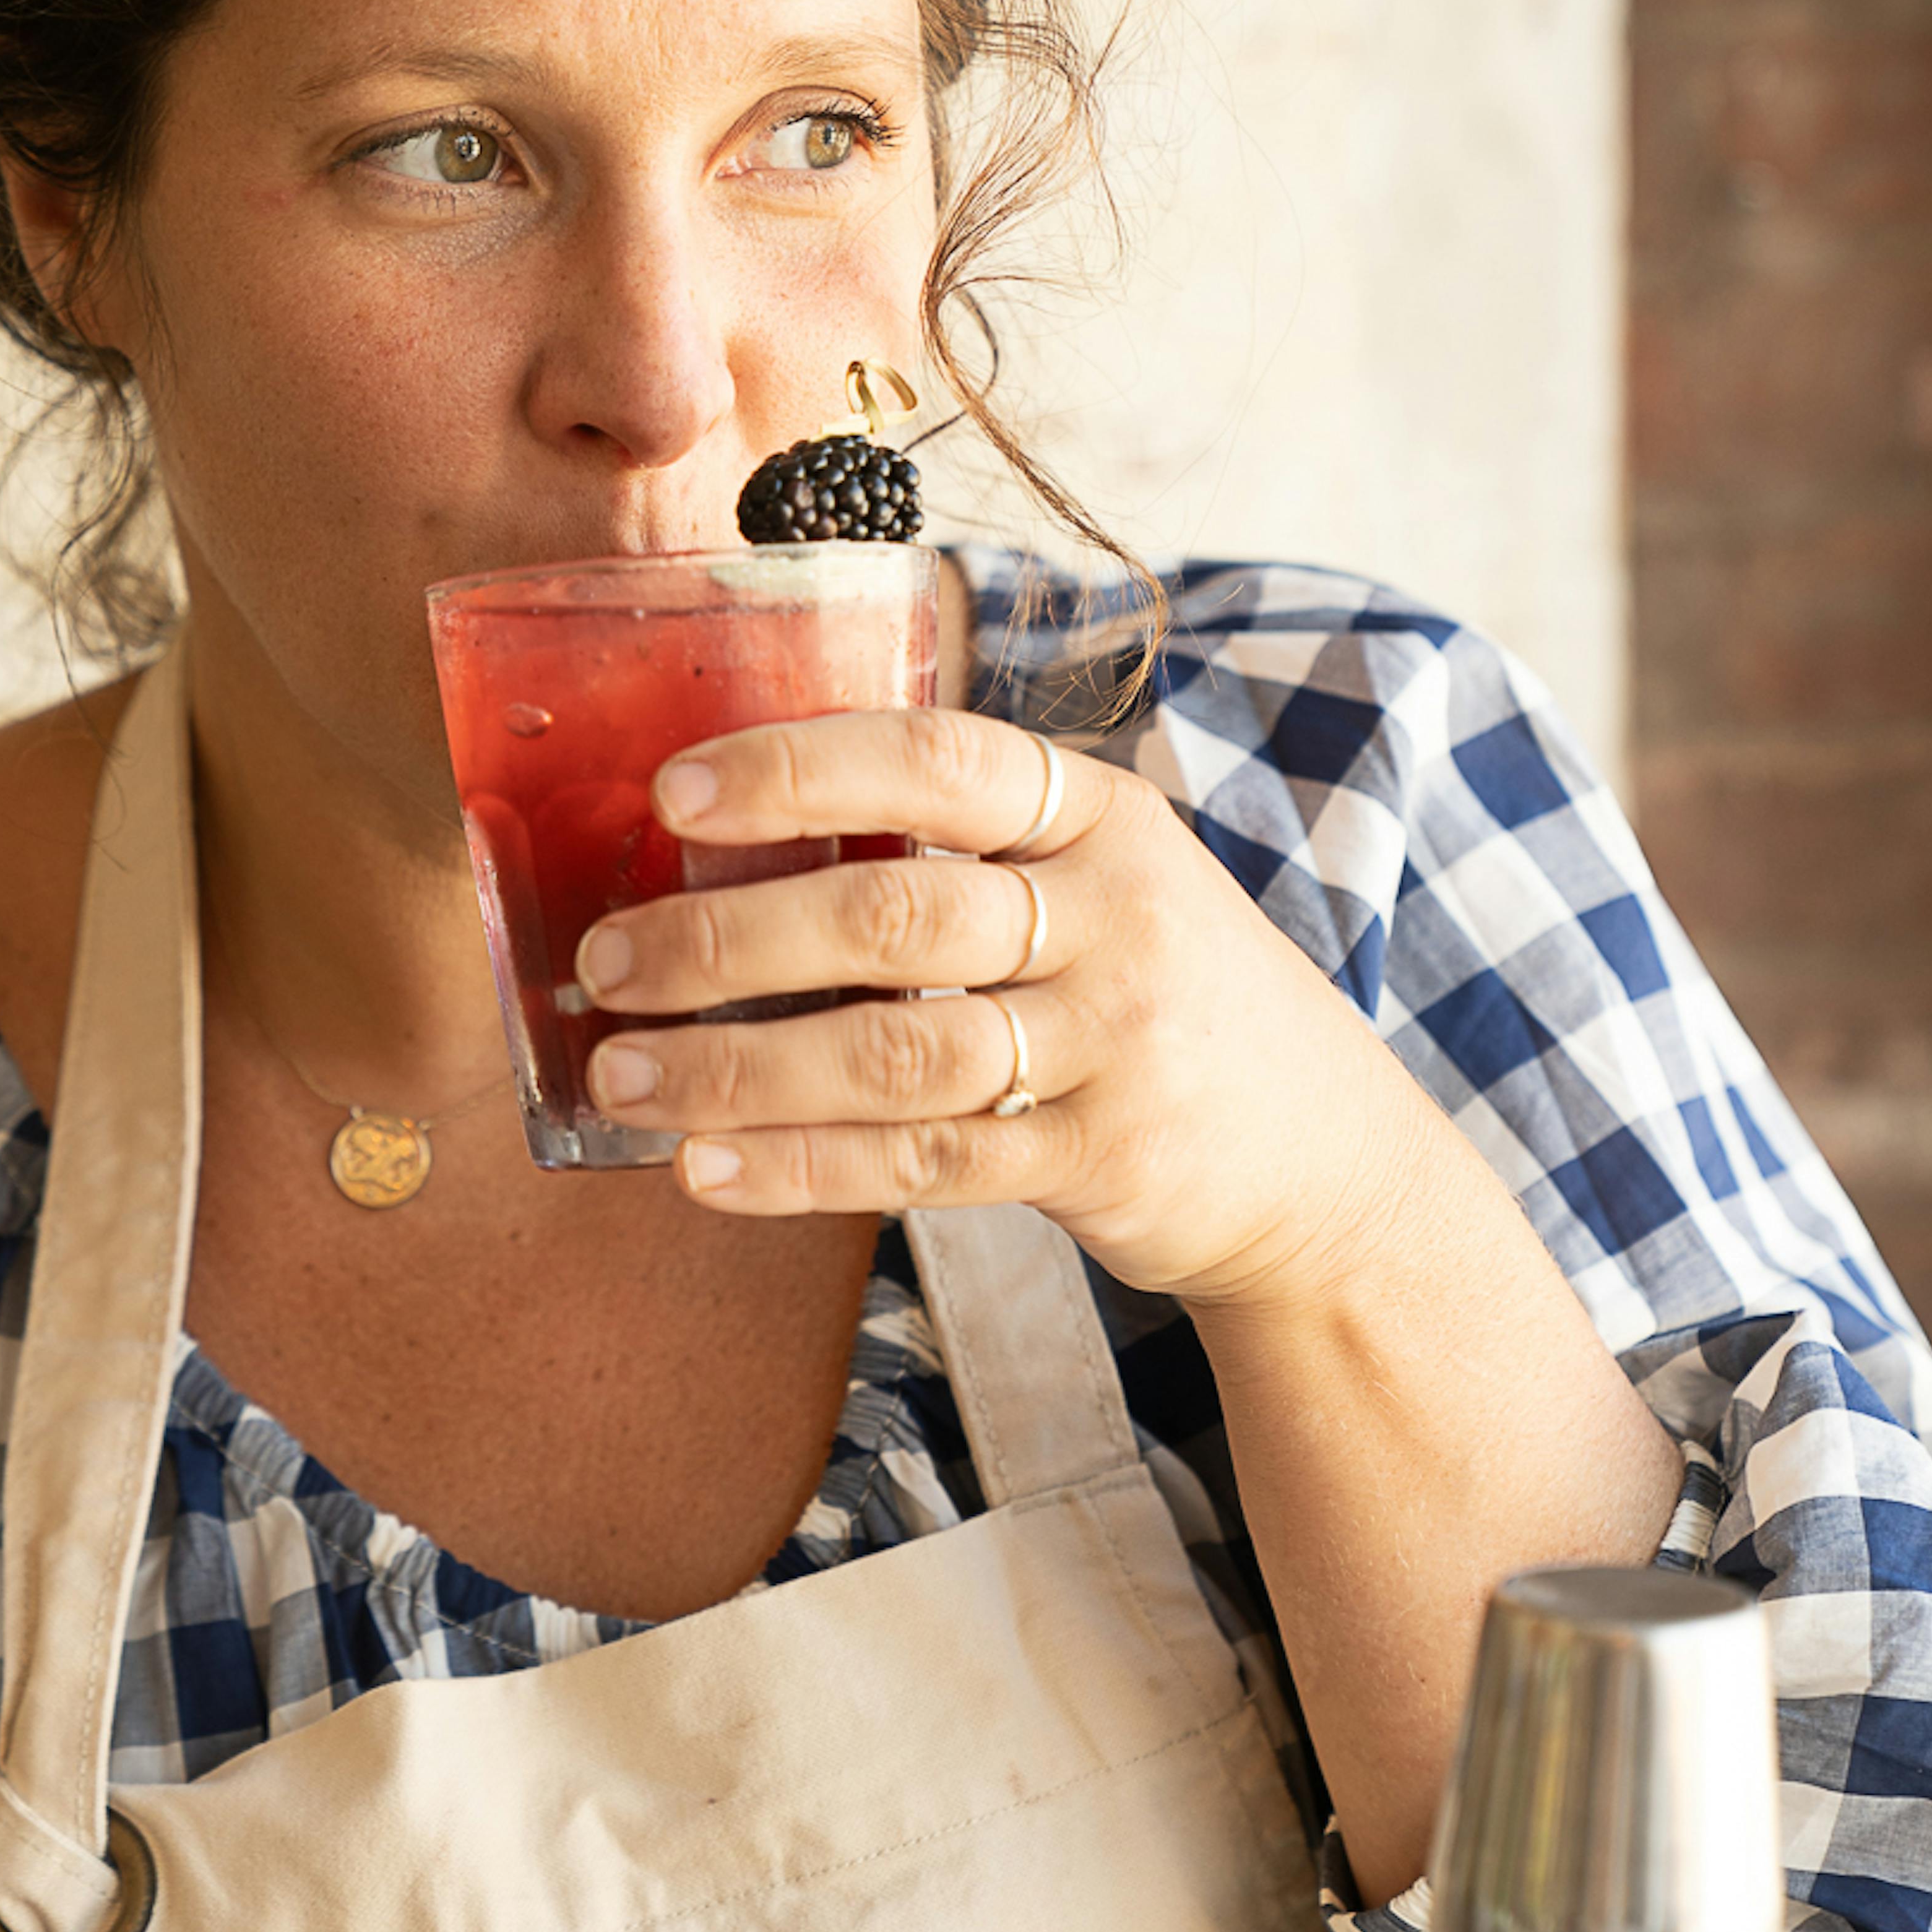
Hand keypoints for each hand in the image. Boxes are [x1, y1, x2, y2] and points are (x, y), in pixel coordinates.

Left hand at [570, 706, 1432, 1314]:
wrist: (1325, 1159)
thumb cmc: (1162, 997)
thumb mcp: (1106, 882)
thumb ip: (968, 852)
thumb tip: (740, 842)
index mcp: (1102, 818)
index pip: (937, 762)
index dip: (799, 769)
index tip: (672, 792)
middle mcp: (1117, 918)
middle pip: (893, 916)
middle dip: (727, 937)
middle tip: (606, 960)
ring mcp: (1118, 1045)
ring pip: (892, 1052)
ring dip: (737, 1066)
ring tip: (622, 1074)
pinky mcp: (1105, 1161)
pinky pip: (923, 1164)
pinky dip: (801, 1169)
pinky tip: (705, 1169)